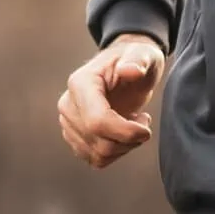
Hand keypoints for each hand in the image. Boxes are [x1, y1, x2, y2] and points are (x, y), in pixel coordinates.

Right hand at [58, 34, 164, 168]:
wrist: (126, 66)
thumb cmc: (135, 58)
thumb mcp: (143, 53)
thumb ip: (138, 60)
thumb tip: (130, 70)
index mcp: (80, 83)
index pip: (97, 121)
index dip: (125, 132)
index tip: (146, 127)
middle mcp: (68, 105)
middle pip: (98, 142)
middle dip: (129, 139)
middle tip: (144, 121)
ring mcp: (68, 123)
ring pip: (97, 155)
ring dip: (124, 146)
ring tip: (135, 124)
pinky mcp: (75, 137)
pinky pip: (96, 159)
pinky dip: (116, 152)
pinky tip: (124, 133)